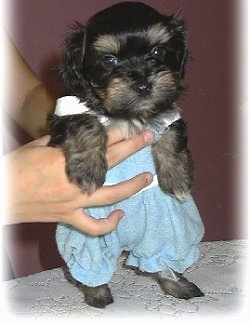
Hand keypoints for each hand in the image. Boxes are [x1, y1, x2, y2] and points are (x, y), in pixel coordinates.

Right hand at [4, 129, 153, 234]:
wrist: (1, 196)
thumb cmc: (14, 168)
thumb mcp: (36, 146)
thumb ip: (61, 140)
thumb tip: (80, 134)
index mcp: (65, 159)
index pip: (99, 141)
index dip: (117, 131)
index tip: (131, 124)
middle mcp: (75, 180)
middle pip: (111, 160)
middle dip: (132, 146)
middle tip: (148, 137)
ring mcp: (74, 202)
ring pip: (111, 195)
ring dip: (133, 185)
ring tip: (148, 178)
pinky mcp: (68, 217)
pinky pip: (93, 226)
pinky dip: (108, 224)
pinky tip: (120, 216)